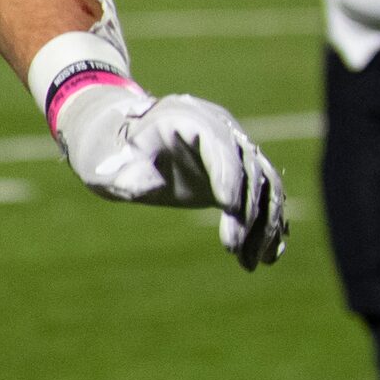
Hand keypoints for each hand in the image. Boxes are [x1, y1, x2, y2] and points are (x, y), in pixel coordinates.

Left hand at [56, 83, 288, 270]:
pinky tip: (268, 255)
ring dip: (263, 226)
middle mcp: (222, 131)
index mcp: (191, 117)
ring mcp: (234, 153)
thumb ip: (123, 171)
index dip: (227, 175)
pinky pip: (265, 198)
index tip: (227, 207)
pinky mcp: (239, 177)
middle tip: (231, 248)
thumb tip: (141, 188)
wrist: (123, 145)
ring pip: (265, 187)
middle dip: (246, 210)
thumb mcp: (109, 160)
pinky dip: (269, 226)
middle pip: (249, 169)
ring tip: (250, 262)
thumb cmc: (113, 152)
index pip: (220, 145)